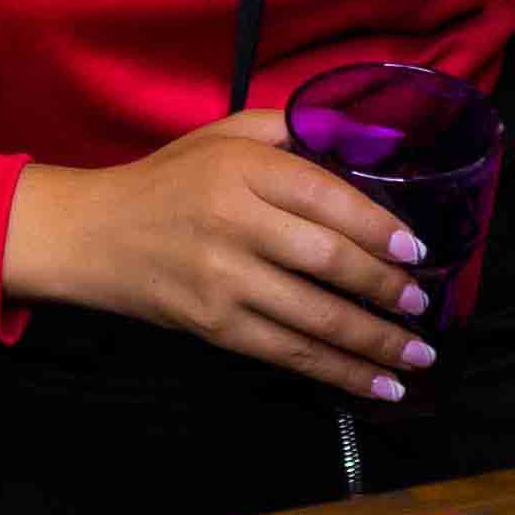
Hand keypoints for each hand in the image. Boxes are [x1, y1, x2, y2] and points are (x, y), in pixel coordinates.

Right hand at [4, 108, 434, 397]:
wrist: (93, 234)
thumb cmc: (168, 181)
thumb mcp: (221, 134)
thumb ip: (290, 130)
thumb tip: (367, 140)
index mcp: (240, 168)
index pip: (326, 198)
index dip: (379, 228)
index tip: (418, 252)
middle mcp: (234, 223)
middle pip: (328, 261)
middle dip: (386, 289)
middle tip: (422, 305)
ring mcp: (224, 280)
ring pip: (316, 318)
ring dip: (376, 342)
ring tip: (417, 355)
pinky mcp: (216, 327)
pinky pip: (290, 354)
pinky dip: (339, 373)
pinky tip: (378, 384)